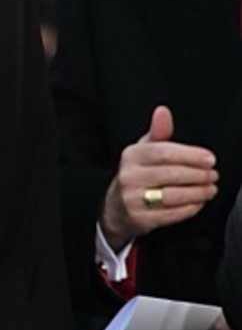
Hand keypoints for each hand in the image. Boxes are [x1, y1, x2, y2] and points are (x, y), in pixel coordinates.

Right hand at [99, 106, 218, 248]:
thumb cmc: (137, 174)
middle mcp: (129, 176)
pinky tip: (198, 202)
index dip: (190, 155)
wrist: (115, 207)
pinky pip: (172, 214)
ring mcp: (133, 198)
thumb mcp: (143, 150)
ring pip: (174, 195)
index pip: (164, 152)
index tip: (210, 159)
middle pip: (172, 174)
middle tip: (213, 175)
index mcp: (132, 156)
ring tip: (210, 189)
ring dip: (198, 193)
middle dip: (199, 175)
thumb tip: (163, 111)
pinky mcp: (140, 218)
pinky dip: (190, 208)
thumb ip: (158, 132)